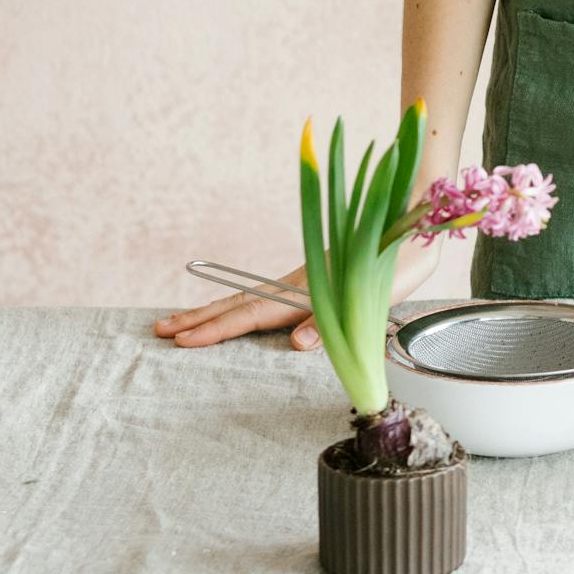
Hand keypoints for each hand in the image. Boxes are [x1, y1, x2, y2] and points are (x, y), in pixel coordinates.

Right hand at [154, 229, 446, 352]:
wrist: (414, 228)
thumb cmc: (399, 265)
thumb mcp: (372, 297)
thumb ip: (334, 320)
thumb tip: (297, 345)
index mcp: (306, 290)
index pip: (250, 314)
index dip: (216, 329)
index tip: (182, 340)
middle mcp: (296, 283)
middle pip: (237, 303)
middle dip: (197, 319)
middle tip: (158, 330)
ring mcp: (299, 280)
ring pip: (244, 298)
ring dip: (211, 312)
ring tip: (177, 322)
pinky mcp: (307, 280)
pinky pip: (261, 297)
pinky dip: (234, 306)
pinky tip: (227, 311)